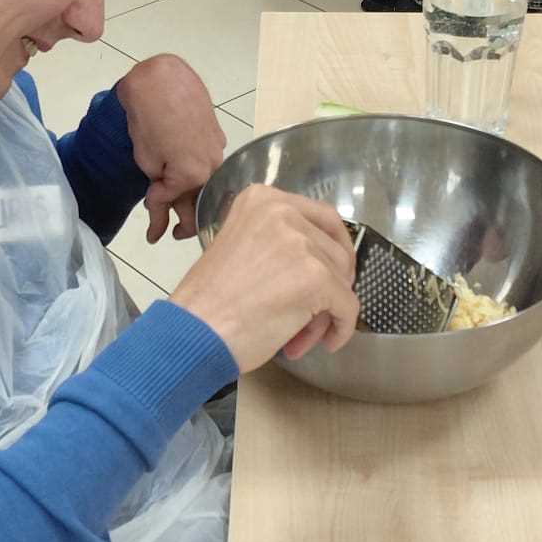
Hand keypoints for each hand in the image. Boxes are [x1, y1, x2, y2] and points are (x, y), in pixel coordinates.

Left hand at [115, 54, 224, 242]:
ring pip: (207, 181)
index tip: (151, 234)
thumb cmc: (148, 119)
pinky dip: (199, 173)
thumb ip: (158, 187)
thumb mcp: (146, 160)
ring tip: (184, 211)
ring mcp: (217, 149)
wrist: (162, 79)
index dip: (158, 217)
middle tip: (176, 235)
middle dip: (187, 220)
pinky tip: (193, 177)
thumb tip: (162, 198)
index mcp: (194, 177)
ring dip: (194, 195)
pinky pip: (209, 162)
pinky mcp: (216, 134)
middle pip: (200, 200)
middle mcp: (212, 166)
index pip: (174, 205)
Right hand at [171, 184, 358, 370]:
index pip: (322, 218)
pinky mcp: (316, 277)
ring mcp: (301, 243)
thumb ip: (278, 242)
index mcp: (263, 199)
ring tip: (299, 336)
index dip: (331, 251)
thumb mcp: (241, 246)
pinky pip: (348, 306)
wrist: (194, 331)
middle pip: (336, 249)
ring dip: (327, 311)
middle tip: (314, 313)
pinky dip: (342, 327)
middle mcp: (284, 211)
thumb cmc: (209, 300)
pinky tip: (326, 342)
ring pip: (342, 280)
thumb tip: (322, 264)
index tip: (327, 276)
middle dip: (331, 285)